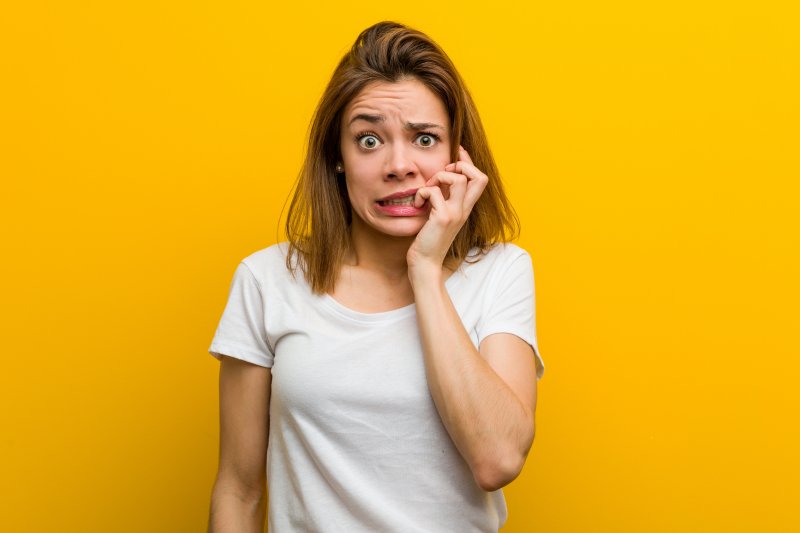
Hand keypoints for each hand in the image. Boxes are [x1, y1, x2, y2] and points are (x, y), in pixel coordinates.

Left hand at [407, 146, 488, 277]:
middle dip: (462, 165)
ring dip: (439, 177)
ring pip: (459, 179)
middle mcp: (464, 210)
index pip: (479, 179)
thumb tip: (437, 181)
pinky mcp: (442, 218)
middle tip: (444, 173)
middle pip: (479, 177)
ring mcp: (455, 214)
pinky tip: (417, 204)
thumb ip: (443, 200)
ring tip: (428, 189)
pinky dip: (422, 192)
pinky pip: (434, 191)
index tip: (458, 151)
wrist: (425, 264)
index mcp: (465, 209)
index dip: (470, 161)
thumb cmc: (428, 241)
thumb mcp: (439, 217)